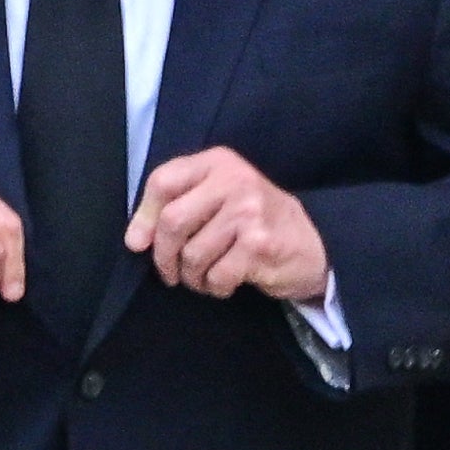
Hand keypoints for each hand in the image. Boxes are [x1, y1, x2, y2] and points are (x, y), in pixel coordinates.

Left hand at [126, 147, 328, 302]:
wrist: (314, 245)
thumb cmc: (255, 223)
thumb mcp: (220, 197)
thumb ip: (179, 204)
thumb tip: (135, 239)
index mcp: (218, 162)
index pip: (163, 182)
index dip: (143, 216)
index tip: (139, 243)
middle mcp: (235, 180)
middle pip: (172, 221)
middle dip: (164, 256)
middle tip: (171, 272)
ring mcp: (249, 212)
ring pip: (192, 254)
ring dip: (192, 276)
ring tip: (204, 276)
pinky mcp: (260, 244)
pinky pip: (216, 275)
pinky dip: (214, 287)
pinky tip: (225, 282)